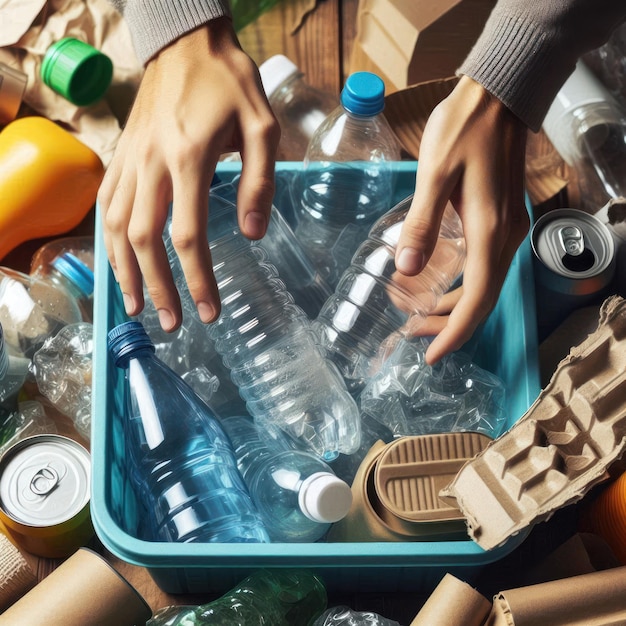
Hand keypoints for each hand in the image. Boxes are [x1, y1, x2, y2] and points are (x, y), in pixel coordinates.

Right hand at [98, 18, 279, 330]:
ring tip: (138, 307)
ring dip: (126, 272)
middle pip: (146, 240)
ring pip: (117, 227)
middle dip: (159, 287)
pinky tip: (120, 263)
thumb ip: (259, 181)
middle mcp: (152, 163)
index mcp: (190, 158)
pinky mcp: (121, 155)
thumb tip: (252, 233)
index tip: (210, 311)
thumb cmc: (229, 83)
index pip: (189, 234)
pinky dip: (110, 240)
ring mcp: (130, 159)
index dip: (198, 279)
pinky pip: (107, 205)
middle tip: (173, 324)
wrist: (186, 43)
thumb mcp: (262, 126)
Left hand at [395, 76, 529, 364]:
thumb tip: (407, 270)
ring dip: (453, 305)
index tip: (431, 356)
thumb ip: (422, 223)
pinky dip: (460, 283)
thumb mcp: (433, 174)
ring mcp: (507, 228)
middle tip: (411, 336)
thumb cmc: (464, 128)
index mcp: (490, 231)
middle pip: (481, 297)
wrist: (498, 95)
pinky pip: (483, 266)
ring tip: (417, 316)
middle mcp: (506, 237)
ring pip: (483, 283)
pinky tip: (435, 283)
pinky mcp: (500, 218)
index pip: (477, 298)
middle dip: (448, 324)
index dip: (455, 332)